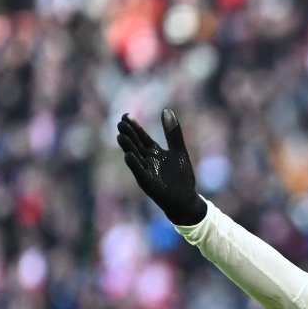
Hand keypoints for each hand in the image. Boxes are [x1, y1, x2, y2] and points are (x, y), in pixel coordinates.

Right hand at [116, 108, 206, 225]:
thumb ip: (173, 133)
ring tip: (120, 136)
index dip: (134, 127)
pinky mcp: (148, 183)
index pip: (142, 137)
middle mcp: (147, 160)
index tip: (126, 115)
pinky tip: (128, 156)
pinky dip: (134, 164)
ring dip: (128, 147)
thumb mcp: (179, 150)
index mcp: (154, 152)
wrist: (186, 198)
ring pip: (135, 156)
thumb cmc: (182, 176)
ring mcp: (146, 171)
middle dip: (129, 134)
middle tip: (121, 122)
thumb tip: (167, 110)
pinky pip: (139, 172)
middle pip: (136, 144)